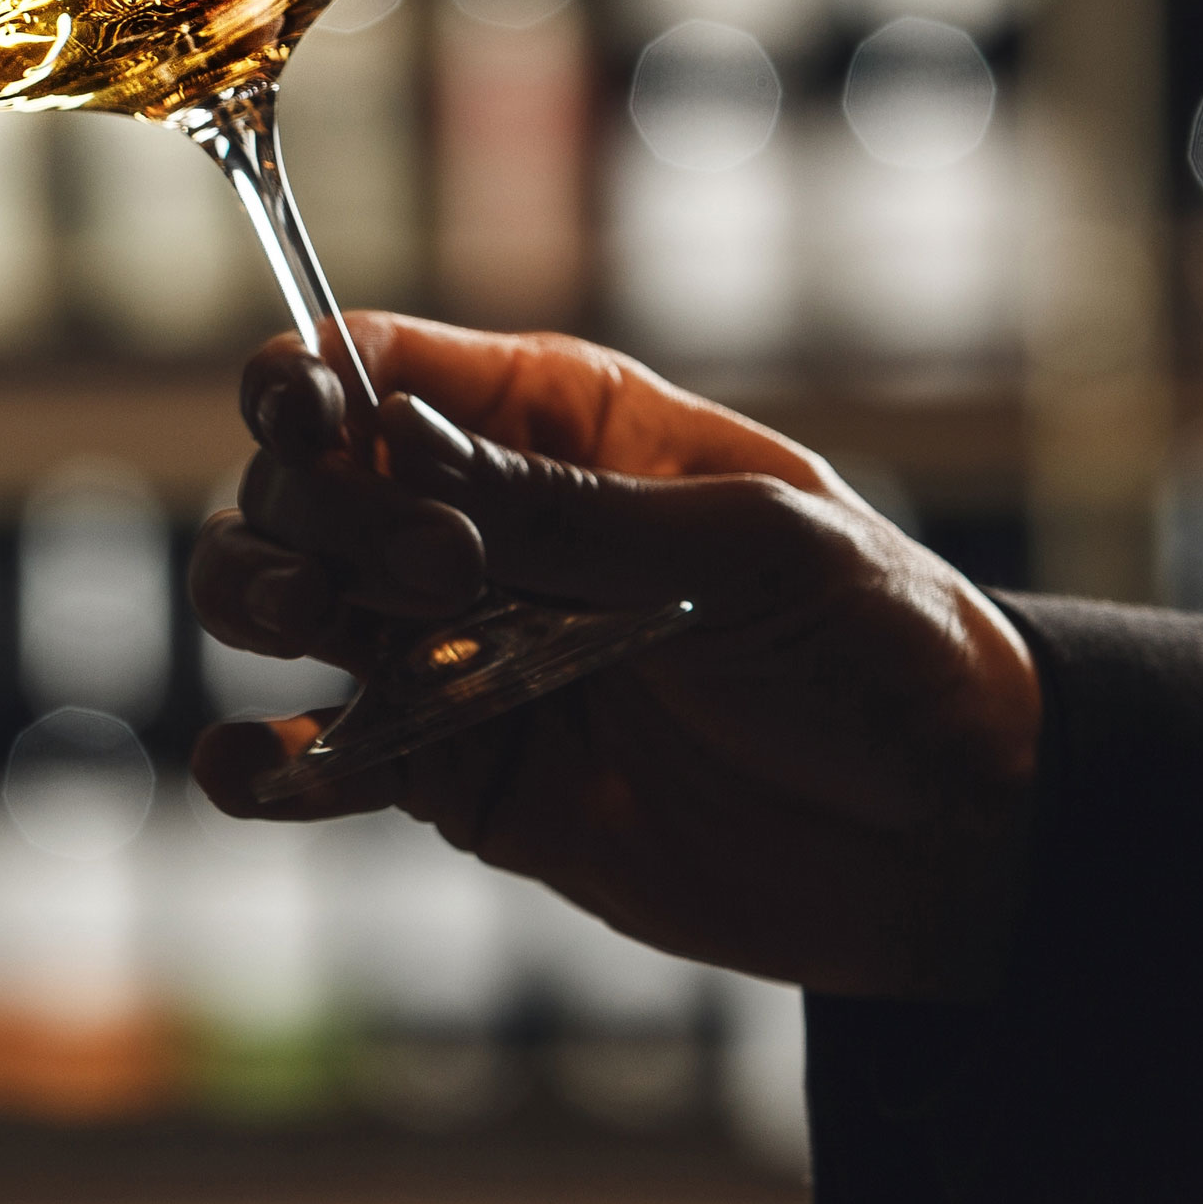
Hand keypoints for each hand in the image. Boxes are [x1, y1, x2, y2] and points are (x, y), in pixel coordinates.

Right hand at [188, 314, 1038, 1000]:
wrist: (948, 839)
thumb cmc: (877, 645)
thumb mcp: (742, 550)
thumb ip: (559, 513)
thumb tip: (390, 444)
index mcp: (557, 425)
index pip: (376, 364)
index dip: (305, 381)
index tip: (298, 423)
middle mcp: (481, 526)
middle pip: (303, 482)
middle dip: (310, 506)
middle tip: (430, 572)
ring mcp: (455, 652)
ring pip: (281, 602)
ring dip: (254, 602)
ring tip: (314, 632)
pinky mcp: (454, 778)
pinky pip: (320, 764)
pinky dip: (258, 767)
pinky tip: (257, 768)